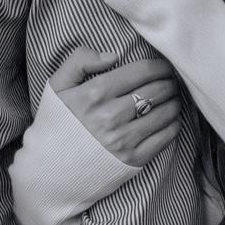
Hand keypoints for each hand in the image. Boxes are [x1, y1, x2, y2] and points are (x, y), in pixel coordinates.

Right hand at [50, 47, 180, 167]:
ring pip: (164, 113)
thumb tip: (112, 55)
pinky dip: (173, 125)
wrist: (50, 169)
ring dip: (174, 102)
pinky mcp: (132, 160)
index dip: (159, 66)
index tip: (165, 67)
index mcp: (94, 94)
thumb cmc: (56, 124)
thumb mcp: (56, 86)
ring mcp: (123, 139)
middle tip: (172, 82)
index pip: (140, 72)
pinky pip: (164, 138)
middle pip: (156, 91)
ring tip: (173, 98)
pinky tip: (171, 120)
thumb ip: (78, 60)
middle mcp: (111, 116)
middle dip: (169, 83)